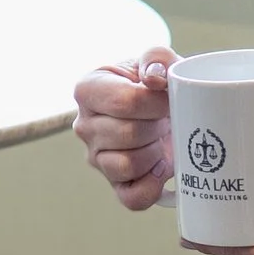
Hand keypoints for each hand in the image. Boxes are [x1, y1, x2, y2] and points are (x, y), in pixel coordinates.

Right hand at [74, 52, 174, 210]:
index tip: (169, 97)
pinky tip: (161, 167)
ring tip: (160, 138)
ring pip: (128, 165)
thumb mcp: (158, 59)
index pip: (125, 102)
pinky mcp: (114, 184)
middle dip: (156, 126)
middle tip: (164, 118)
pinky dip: (153, 187)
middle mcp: (84, 125)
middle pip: (128, 134)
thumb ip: (157, 56)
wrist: (166, 109)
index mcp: (88, 89)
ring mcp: (96, 158)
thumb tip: (155, 78)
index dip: (157, 103)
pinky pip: (132, 198)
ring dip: (155, 153)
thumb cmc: (158, 84)